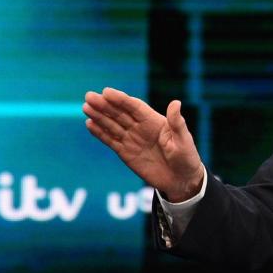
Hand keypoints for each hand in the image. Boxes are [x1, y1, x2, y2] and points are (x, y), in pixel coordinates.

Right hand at [83, 87, 204, 201]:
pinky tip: (89, 124)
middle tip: (89, 96)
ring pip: (112, 125)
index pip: (135, 107)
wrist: (181, 180)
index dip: (121, 99)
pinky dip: (100, 133)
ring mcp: (132, 139)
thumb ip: (177, 123)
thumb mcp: (183, 140)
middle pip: (120, 114)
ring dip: (99, 116)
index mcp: (155, 121)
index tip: (107, 92)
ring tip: (86, 107)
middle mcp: (141, 128)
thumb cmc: (186, 158)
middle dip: (105, 105)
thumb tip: (176, 102)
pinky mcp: (126, 153)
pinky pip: (110, 141)